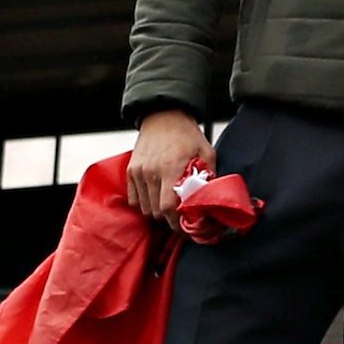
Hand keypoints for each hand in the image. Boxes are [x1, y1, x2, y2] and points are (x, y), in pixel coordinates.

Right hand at [127, 109, 213, 231]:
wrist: (163, 116)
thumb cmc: (187, 135)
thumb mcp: (206, 152)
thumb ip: (209, 176)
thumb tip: (212, 199)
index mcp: (171, 168)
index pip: (168, 207)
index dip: (176, 223)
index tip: (186, 227)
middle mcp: (151, 172)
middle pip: (155, 211)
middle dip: (169, 220)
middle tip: (180, 219)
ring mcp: (138, 172)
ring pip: (144, 208)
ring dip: (156, 212)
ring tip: (169, 207)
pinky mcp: (130, 171)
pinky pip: (134, 199)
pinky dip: (144, 204)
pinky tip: (156, 198)